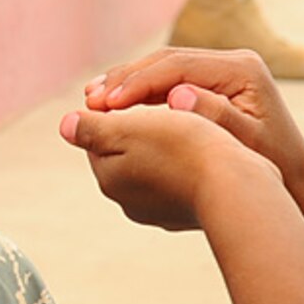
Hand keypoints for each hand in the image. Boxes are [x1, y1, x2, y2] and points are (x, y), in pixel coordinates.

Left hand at [60, 98, 279, 231]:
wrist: (237, 190)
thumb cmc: (184, 150)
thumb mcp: (128, 129)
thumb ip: (92, 127)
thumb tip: (65, 124)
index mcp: (111, 179)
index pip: (102, 134)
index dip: (117, 107)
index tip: (133, 87)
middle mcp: (130, 202)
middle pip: (128, 151)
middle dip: (140, 125)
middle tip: (162, 100)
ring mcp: (161, 212)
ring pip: (155, 165)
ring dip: (165, 142)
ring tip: (185, 121)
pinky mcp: (189, 215)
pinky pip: (181, 179)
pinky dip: (186, 162)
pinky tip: (204, 148)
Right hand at [85, 48, 303, 189]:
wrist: (297, 177)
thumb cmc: (274, 165)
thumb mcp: (247, 143)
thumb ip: (215, 116)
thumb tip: (177, 95)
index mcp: (241, 69)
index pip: (177, 66)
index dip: (138, 83)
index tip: (106, 104)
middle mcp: (232, 62)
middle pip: (167, 60)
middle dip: (126, 79)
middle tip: (90, 99)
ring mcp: (222, 70)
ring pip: (163, 67)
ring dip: (128, 82)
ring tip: (93, 99)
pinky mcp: (213, 83)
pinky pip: (169, 80)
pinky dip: (141, 91)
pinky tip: (116, 103)